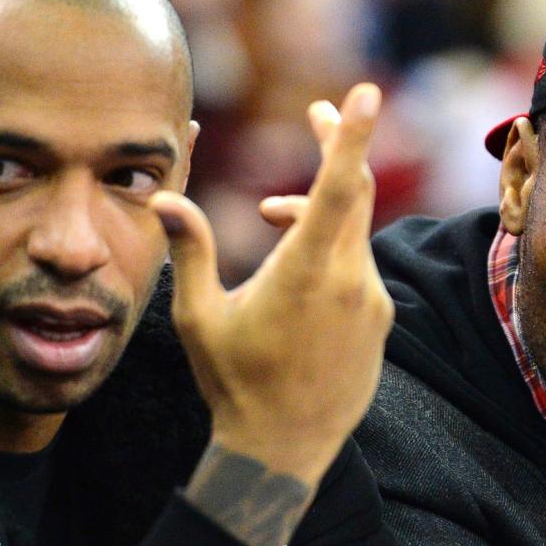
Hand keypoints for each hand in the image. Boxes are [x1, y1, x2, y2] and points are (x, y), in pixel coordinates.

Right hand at [150, 84, 393, 545]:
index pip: (339, 187)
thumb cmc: (233, 383)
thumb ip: (191, 250)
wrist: (283, 452)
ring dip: (319, 212)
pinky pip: (360, 267)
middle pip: (354, 193)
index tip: (363, 93)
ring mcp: (372, 302)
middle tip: (316, 112)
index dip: (350, 134)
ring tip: (270, 215)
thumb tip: (166, 200)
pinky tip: (298, 273)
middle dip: (336, 148)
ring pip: (353, 232)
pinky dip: (334, 250)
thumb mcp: (198, 317)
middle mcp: (350, 280)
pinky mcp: (380, 322)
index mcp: (306, 271)